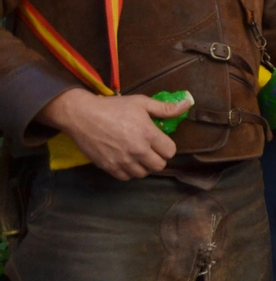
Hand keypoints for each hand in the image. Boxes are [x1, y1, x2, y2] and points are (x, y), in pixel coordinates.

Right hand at [36, 89, 190, 180]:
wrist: (81, 115)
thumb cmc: (113, 107)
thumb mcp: (141, 103)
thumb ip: (165, 108)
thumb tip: (187, 104)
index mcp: (148, 134)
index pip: (170, 151)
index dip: (166, 146)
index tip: (159, 141)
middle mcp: (138, 150)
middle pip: (159, 165)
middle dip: (157, 158)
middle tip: (150, 149)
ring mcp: (123, 160)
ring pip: (143, 173)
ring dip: (144, 166)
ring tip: (138, 155)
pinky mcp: (109, 167)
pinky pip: (126, 177)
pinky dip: (128, 171)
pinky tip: (126, 160)